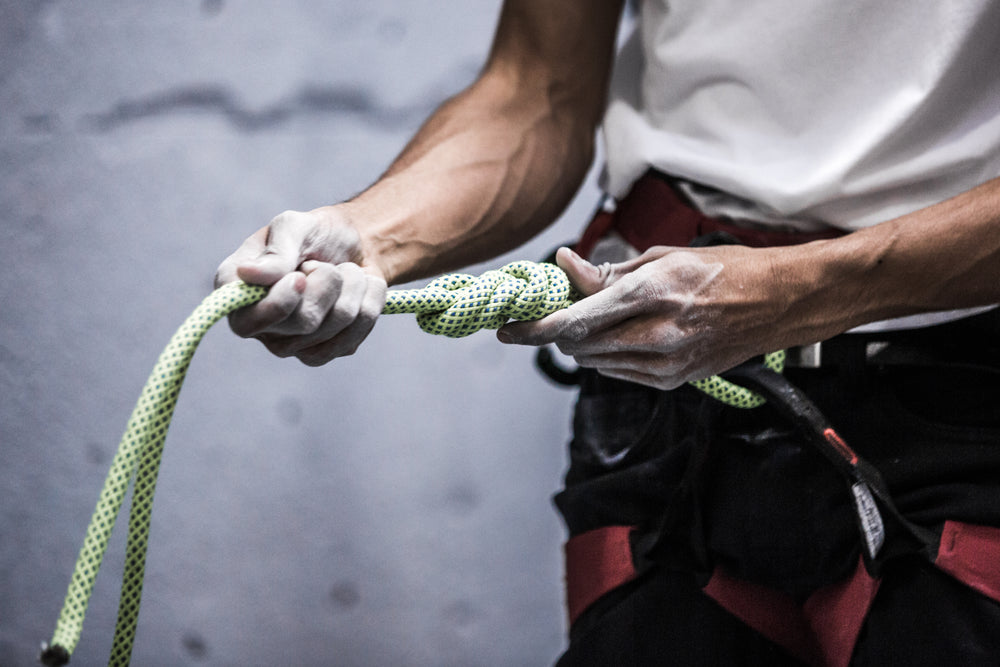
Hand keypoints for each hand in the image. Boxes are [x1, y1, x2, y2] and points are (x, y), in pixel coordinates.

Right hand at [214, 206, 386, 365]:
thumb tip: (248, 274)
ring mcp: (292, 344)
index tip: (300, 277)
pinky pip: (353, 337)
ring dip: (351, 288)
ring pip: (335, 327)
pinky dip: (367, 303)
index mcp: (237, 292)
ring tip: (343, 272)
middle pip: (304, 324)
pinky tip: (359, 289)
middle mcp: (260, 325)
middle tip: (324, 264)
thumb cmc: (315, 233)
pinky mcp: (325, 351)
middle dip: (327, 284)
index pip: (246, 323)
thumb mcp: (294, 226)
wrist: (355, 245)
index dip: (279, 305)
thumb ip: (275, 251)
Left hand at [497, 245, 796, 389]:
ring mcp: (666, 363)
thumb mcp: (664, 257)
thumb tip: (565, 268)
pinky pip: (618, 372)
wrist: (779, 304)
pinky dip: (605, 355)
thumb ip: (609, 273)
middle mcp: (657, 334)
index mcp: (653, 293)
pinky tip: (616, 335)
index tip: (507, 329)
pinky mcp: (673, 381)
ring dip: (579, 344)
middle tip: (545, 315)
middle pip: (578, 345)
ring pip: (594, 361)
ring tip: (587, 320)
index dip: (534, 329)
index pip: (575, 321)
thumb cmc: (726, 271)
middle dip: (554, 333)